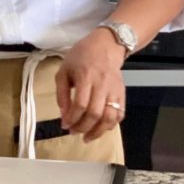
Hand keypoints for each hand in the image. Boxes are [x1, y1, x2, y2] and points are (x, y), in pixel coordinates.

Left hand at [55, 28, 126, 142]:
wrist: (106, 46)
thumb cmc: (81, 57)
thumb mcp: (64, 70)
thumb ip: (62, 93)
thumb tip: (64, 115)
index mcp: (85, 77)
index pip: (80, 104)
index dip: (72, 118)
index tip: (65, 125)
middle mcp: (102, 85)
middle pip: (95, 113)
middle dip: (83, 127)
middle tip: (73, 132)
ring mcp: (114, 90)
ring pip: (110, 117)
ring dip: (98, 131)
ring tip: (87, 137)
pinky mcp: (122, 93)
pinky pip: (120, 114)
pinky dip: (111, 125)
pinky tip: (100, 128)